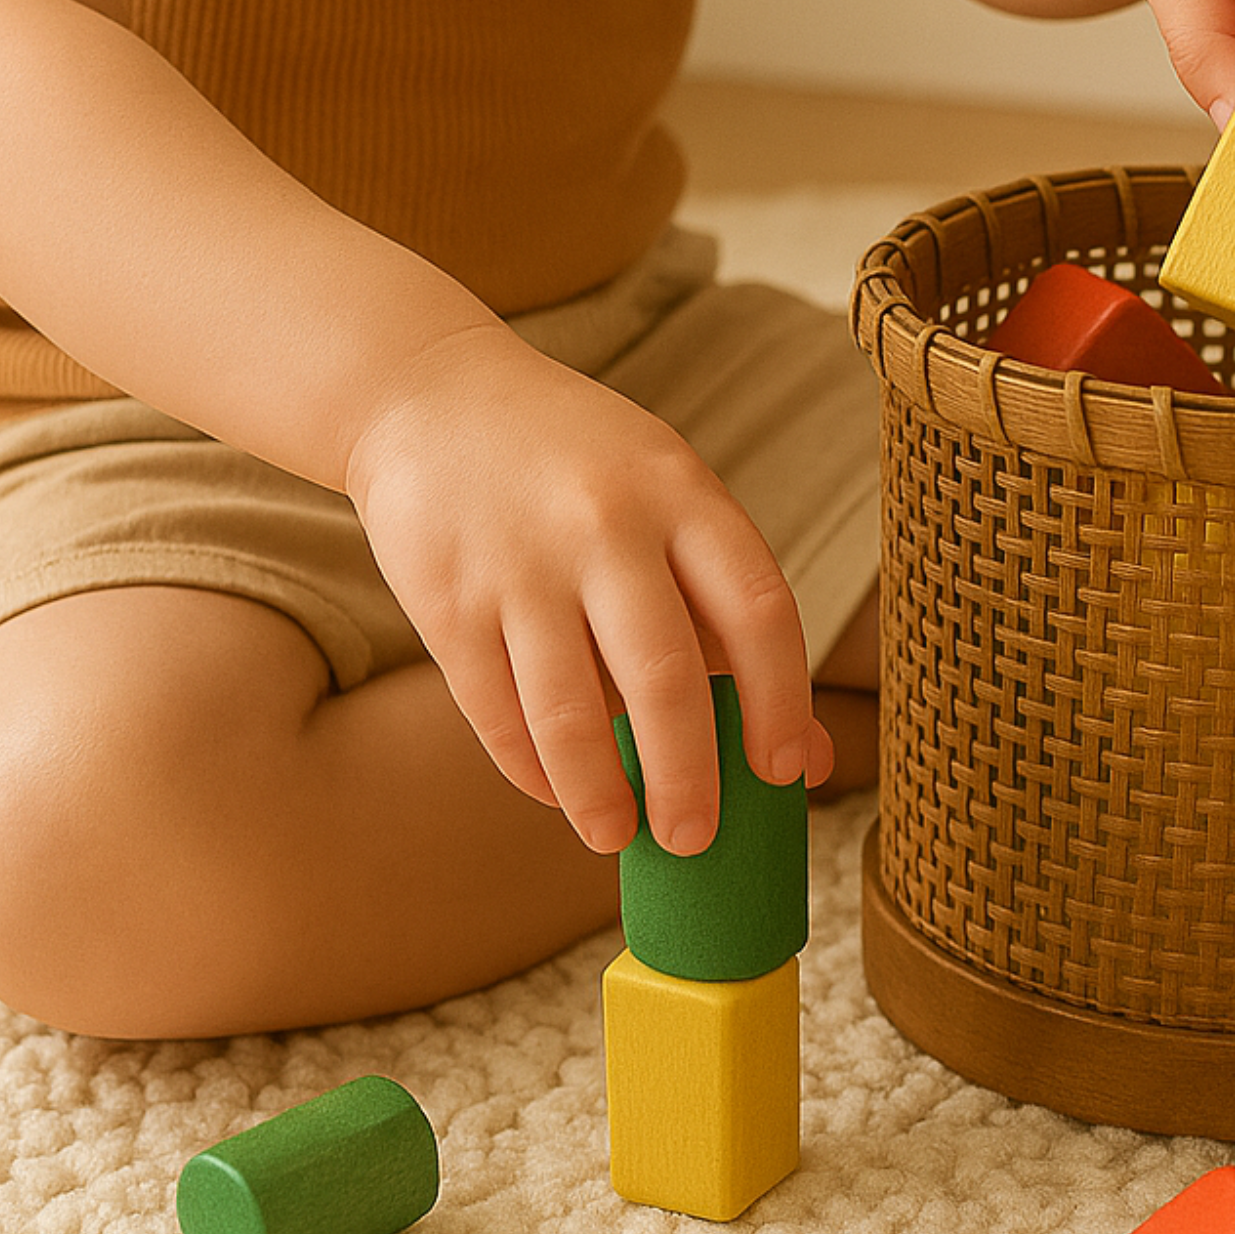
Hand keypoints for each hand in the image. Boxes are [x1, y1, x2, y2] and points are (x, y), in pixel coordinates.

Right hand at [342, 323, 831, 855]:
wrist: (427, 393)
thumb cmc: (579, 465)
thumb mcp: (668, 497)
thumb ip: (732, 614)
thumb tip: (806, 758)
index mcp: (682, 493)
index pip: (760, 612)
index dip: (781, 703)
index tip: (781, 771)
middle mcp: (607, 525)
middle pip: (667, 677)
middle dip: (690, 778)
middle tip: (696, 839)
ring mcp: (522, 563)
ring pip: (572, 712)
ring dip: (600, 795)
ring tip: (616, 836)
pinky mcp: (446, 599)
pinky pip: (496, 710)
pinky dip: (531, 767)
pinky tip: (555, 792)